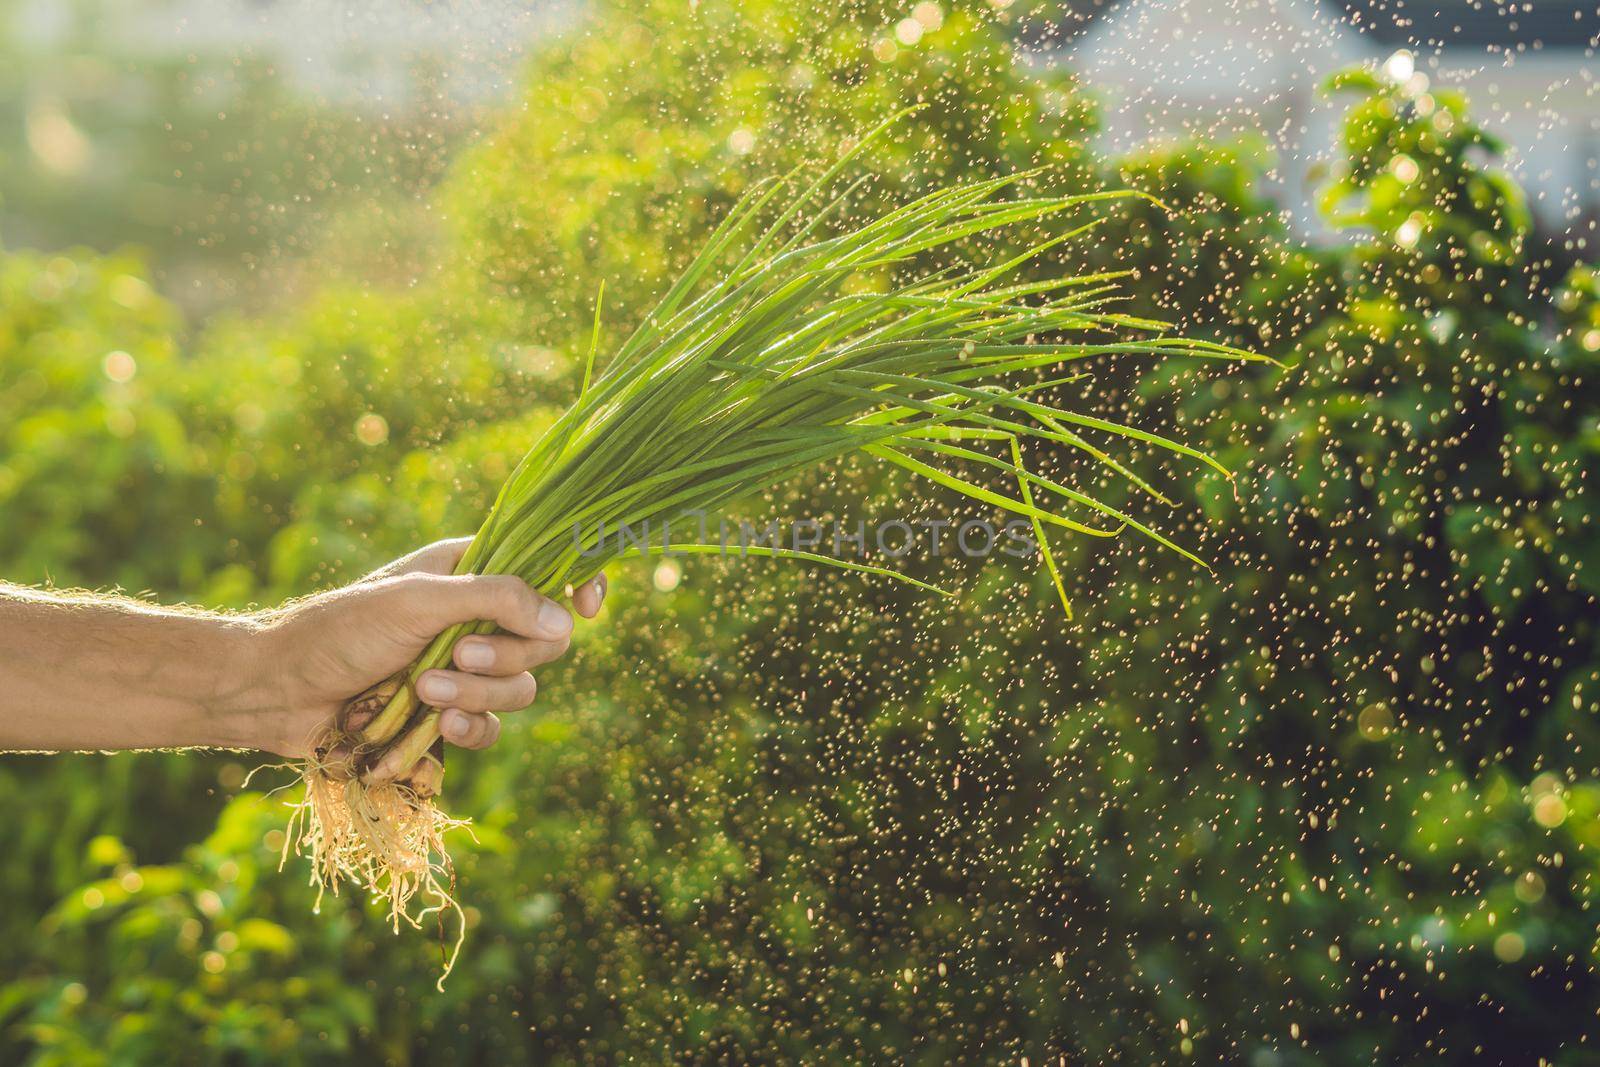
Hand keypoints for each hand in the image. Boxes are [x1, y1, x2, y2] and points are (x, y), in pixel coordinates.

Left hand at [252, 538, 605, 767]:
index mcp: (471, 571)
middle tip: (456, 656)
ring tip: (424, 693)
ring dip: (477, 697)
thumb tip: (565, 620)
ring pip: (519, 691)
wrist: (278, 690)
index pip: (546, 569)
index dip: (575, 585)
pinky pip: (488, 729)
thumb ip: (496, 600)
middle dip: (504, 658)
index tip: (585, 608)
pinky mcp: (445, 716)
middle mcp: (474, 617)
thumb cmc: (340, 628)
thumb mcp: (420, 600)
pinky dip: (467, 731)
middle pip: (542, 642)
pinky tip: (434, 728)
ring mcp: (462, 669)